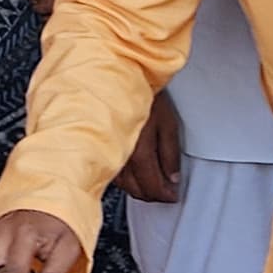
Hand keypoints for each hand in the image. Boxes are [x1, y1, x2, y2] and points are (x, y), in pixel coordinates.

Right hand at [115, 87, 184, 205]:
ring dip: (139, 188)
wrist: (120, 77)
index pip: (152, 186)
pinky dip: (126, 178)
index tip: (173, 194)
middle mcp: (120, 156)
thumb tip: (173, 177)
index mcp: (139, 152)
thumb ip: (171, 154)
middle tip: (165, 191)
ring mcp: (107, 153)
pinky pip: (113, 173)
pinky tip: (134, 173)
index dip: (165, 194)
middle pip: (136, 190)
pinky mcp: (99, 149)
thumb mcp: (167, 123)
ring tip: (151, 182)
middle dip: (153, 194)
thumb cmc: (144, 94)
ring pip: (123, 185)